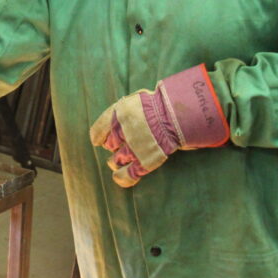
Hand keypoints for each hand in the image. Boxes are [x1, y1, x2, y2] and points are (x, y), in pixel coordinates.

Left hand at [89, 65, 228, 187]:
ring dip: (116, 161)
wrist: (180, 114)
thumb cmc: (160, 105)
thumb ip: (122, 111)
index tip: (100, 140)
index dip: (99, 137)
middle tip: (119, 146)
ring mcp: (134, 147)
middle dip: (112, 147)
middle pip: (109, 145)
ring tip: (117, 161)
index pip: (98, 131)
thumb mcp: (136, 99)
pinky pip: (128, 174)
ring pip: (115, 160)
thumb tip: (112, 123)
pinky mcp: (145, 161)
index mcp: (118, 114)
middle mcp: (122, 131)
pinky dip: (122, 178)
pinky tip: (119, 177)